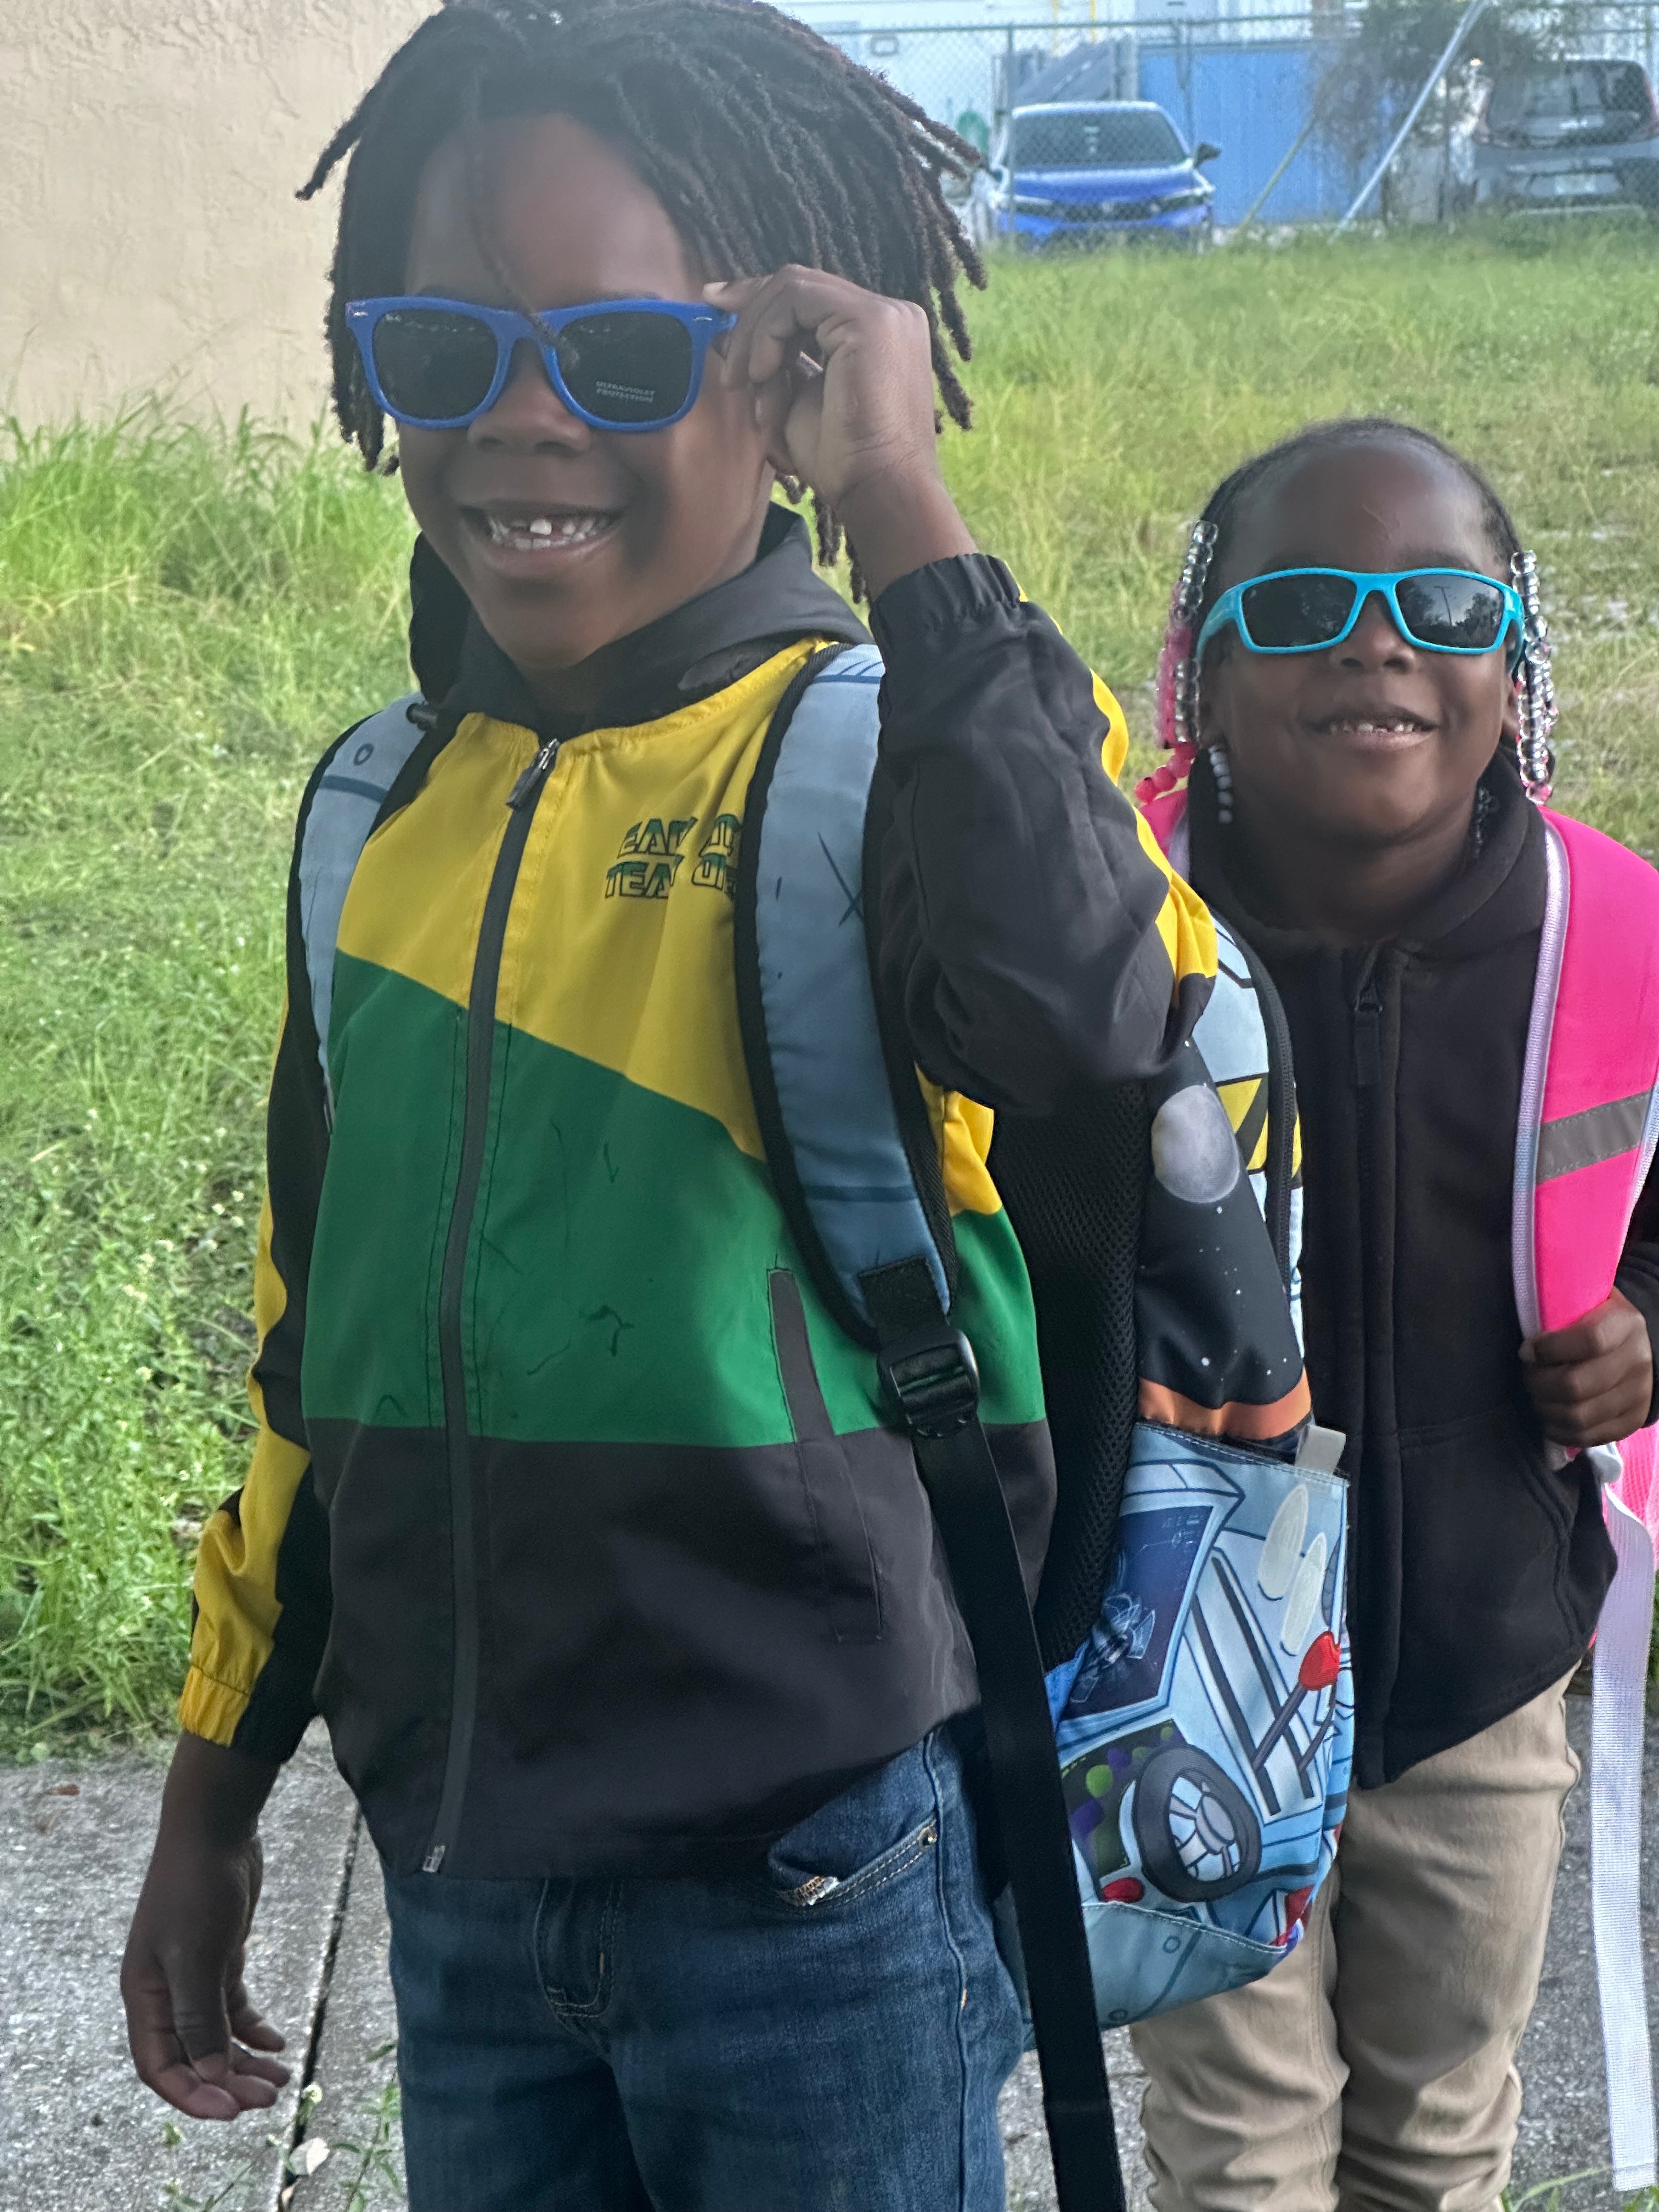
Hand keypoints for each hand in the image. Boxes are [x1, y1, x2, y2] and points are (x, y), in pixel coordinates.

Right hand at [121, 1737, 286, 2120]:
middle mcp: (164, 1993)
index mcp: (145, 1997)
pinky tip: (278, 2041)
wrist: (215, 1828)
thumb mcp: (196, 1958)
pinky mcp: (219, 1959)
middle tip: (270, 2097)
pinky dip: (252, 2028)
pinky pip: (232, 2008)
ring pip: (216, 2036)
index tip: (232, 2110)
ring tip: (283, 2078)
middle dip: (228, 2081)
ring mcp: (192, 1976)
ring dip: (245, 2060)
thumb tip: (210, 2076)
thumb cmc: (196, 1888)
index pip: (160, 2067)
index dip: (192, 2094)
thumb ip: (200, 2019)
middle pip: (192, 2056)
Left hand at [705, 269, 974, 599]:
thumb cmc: (844, 462)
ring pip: (792, 288)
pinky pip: (796, 300)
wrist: (878, 490)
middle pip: (799, 285)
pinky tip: (761, 374)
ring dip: (754, 334)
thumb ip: (777, 363)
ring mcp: (882, 313)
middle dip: (749, 316)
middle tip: (725, 362)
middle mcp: (889, 313)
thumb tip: (728, 336)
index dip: (760, 301)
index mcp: (878, 332)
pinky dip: (767, 333)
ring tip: (743, 383)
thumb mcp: (799, 401)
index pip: (810, 298)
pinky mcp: (868, 320)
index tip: (716, 307)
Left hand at [1521, 1288, 1654, 1448]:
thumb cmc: (1596, 1321)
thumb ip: (1561, 1311)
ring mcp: (1638, 1395)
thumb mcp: (1586, 1302)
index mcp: (1626, 1324)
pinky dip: (1559, 1431)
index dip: (1549, 1349)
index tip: (1527, 1351)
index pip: (1589, 1341)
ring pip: (1578, 1416)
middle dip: (1538, 1383)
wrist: (1638, 1347)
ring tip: (1537, 1396)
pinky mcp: (1631, 1421)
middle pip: (1576, 1385)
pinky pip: (1588, 1437)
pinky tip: (1549, 1417)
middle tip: (1528, 1375)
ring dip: (1545, 1409)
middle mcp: (1638, 1361)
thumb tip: (1528, 1344)